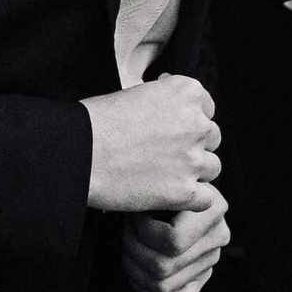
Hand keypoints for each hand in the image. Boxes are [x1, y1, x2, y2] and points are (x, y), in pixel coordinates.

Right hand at [81, 74, 219, 211]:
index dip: (189, 120)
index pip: (206, 108)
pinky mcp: (184, 191)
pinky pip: (206, 199)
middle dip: (194, 146)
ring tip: (166, 176)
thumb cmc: (97, 121)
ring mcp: (192, 158)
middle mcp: (195, 122)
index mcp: (185, 91)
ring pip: (212, 167)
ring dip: (194, 172)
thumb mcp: (136, 93)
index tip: (172, 129)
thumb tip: (172, 107)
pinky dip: (192, 200)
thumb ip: (163, 100)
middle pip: (211, 137)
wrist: (80, 153)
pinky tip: (172, 197)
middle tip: (167, 155)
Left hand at [121, 182, 230, 291]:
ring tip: (126, 245)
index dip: (141, 232)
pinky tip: (135, 274)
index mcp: (213, 208)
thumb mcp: (159, 177)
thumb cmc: (156, 181)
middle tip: (123, 232)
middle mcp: (218, 236)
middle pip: (162, 267)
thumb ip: (158, 186)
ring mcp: (210, 260)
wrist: (169, 189)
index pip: (172, 242)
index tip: (132, 215)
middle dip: (131, 249)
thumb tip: (141, 204)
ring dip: (133, 268)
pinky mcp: (200, 280)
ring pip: (161, 286)